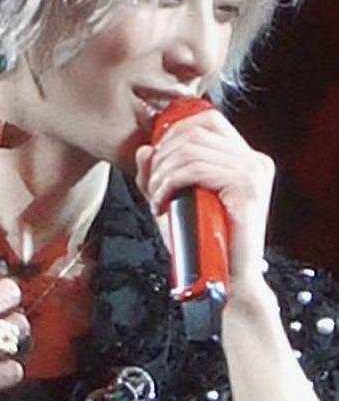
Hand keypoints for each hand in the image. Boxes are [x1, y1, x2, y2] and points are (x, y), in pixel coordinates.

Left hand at [135, 108, 274, 295]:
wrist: (228, 281)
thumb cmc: (203, 245)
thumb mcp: (175, 203)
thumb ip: (159, 175)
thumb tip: (145, 148)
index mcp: (246, 159)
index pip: (208, 120)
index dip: (174, 131)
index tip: (155, 158)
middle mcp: (254, 160)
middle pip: (195, 132)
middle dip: (162, 155)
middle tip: (151, 184)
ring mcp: (254, 172)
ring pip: (191, 151)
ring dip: (162, 173)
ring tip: (155, 198)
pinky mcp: (247, 188)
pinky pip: (196, 170)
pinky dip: (169, 183)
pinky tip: (161, 203)